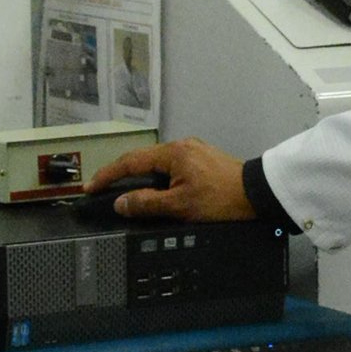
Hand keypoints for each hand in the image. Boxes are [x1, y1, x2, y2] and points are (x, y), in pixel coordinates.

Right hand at [86, 138, 255, 221]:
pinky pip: (171, 166)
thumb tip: (121, 202)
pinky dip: (157, 177)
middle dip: (120, 173)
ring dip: (139, 176)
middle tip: (101, 187)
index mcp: (173, 153)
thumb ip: (147, 203)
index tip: (91, 186)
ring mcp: (193, 151)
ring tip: (124, 190)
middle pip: (142, 159)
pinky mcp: (202, 159)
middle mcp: (182, 146)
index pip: (130, 162)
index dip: (107, 175)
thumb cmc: (223, 200)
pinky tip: (154, 189)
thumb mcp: (180, 205)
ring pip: (157, 163)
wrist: (259, 196)